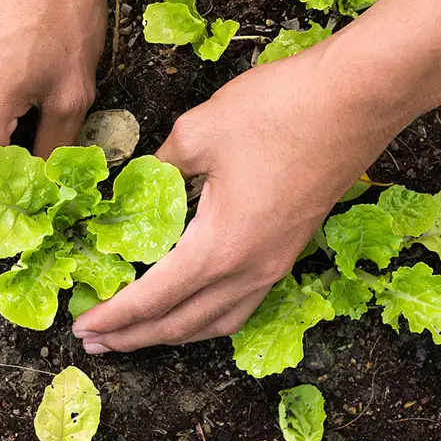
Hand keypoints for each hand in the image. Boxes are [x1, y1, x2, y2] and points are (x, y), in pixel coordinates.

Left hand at [71, 44, 412, 352]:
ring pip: (216, 322)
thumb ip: (158, 168)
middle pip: (182, 324)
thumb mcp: (197, 132)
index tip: (82, 327)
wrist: (358, 98)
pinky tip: (193, 308)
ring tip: (136, 335)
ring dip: (172, 333)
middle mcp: (249, 270)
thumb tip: (136, 185)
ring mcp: (275, 265)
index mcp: (219, 247)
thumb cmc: (279, 109)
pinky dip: (207, 318)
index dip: (113, 317)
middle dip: (134, 337)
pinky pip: (241, 305)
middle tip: (94, 341)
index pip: (152, 299)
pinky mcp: (291, 251)